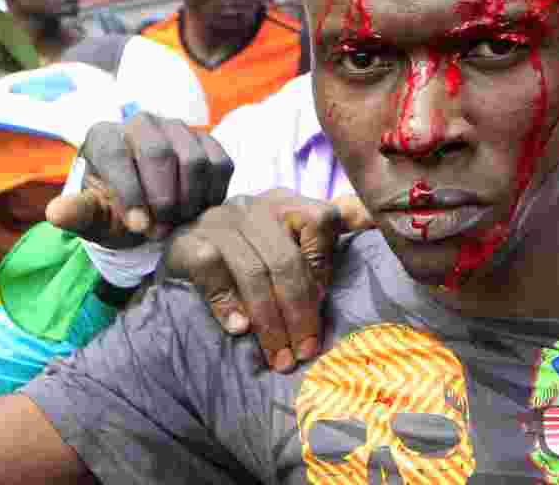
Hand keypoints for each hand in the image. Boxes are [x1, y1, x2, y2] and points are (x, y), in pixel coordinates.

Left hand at [46, 113, 233, 247]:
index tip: (138, 226)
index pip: (117, 155)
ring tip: (177, 222)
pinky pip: (220, 163)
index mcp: (104, 136)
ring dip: (189, 199)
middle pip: (159, 151)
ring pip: (194, 158)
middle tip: (160, 229)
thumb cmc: (114, 213)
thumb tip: (55, 213)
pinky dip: (212, 193)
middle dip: (162, 198)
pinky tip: (197, 210)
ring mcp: (178, 128)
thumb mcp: (94, 219)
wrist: (147, 212)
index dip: (130, 192)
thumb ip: (78, 215)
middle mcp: (141, 123)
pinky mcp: (207, 141)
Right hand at [164, 189, 373, 372]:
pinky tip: (239, 329)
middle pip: (287, 259)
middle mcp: (252, 205)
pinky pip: (212, 271)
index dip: (324, 266)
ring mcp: (217, 221)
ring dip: (269, 322)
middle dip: (300, 312)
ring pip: (253, 271)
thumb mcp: (293, 235)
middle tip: (306, 351)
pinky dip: (227, 303)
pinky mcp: (187, 242)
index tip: (324, 302)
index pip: (321, 221)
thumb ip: (337, 223)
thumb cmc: (250, 253)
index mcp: (286, 202)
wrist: (183, 252)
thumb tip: (375, 218)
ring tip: (279, 357)